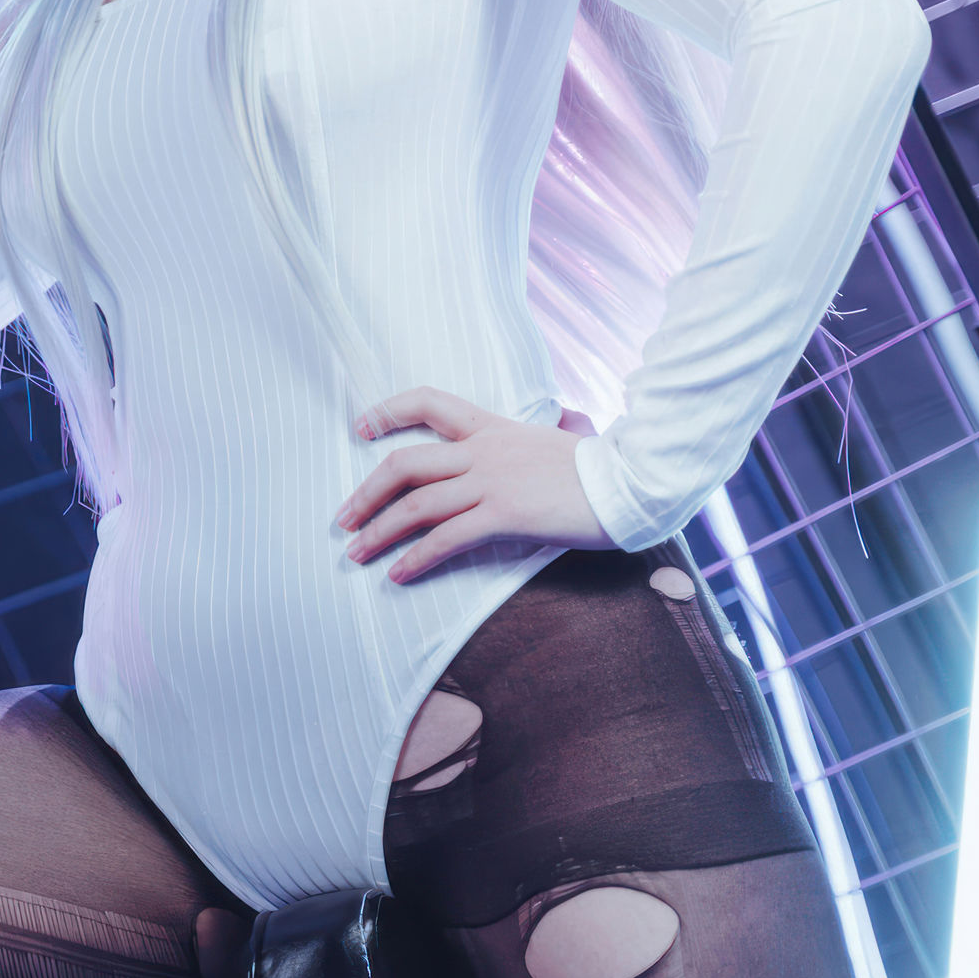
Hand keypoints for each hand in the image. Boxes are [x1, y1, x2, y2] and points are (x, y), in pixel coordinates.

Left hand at [336, 387, 608, 581]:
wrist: (634, 480)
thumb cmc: (600, 467)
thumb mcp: (557, 440)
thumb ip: (533, 438)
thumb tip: (553, 428)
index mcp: (493, 426)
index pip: (429, 402)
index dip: (389, 411)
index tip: (361, 427)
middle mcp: (484, 450)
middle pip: (406, 463)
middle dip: (367, 493)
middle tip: (344, 520)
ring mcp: (493, 482)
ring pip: (418, 504)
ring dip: (380, 531)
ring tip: (357, 553)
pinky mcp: (506, 515)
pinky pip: (448, 538)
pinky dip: (417, 558)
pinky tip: (400, 575)